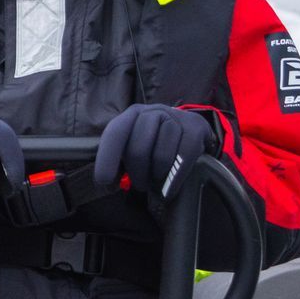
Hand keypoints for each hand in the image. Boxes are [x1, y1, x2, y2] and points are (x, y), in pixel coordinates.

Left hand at [94, 104, 215, 199]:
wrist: (191, 133)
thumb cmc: (157, 143)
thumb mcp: (136, 145)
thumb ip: (119, 160)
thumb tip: (106, 184)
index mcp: (132, 114)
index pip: (115, 133)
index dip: (107, 159)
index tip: (104, 181)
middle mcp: (153, 111)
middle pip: (138, 149)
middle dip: (137, 174)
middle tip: (140, 186)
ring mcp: (176, 117)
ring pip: (161, 156)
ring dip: (156, 176)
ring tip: (156, 183)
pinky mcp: (196, 128)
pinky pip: (184, 159)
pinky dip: (175, 179)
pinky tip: (170, 188)